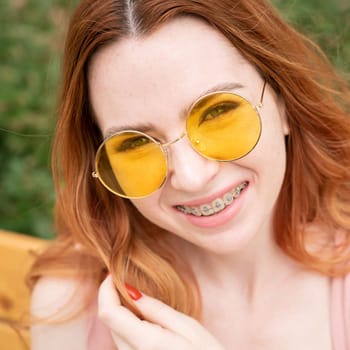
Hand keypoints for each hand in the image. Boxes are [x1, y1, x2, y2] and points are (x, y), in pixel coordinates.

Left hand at [98, 275, 224, 349]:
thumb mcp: (187, 326)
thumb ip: (156, 309)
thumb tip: (130, 291)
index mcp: (145, 343)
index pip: (109, 314)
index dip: (105, 290)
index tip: (111, 274)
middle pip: (110, 322)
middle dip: (112, 299)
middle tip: (125, 280)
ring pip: (115, 332)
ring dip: (120, 312)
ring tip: (138, 298)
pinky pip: (124, 342)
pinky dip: (127, 325)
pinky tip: (144, 318)